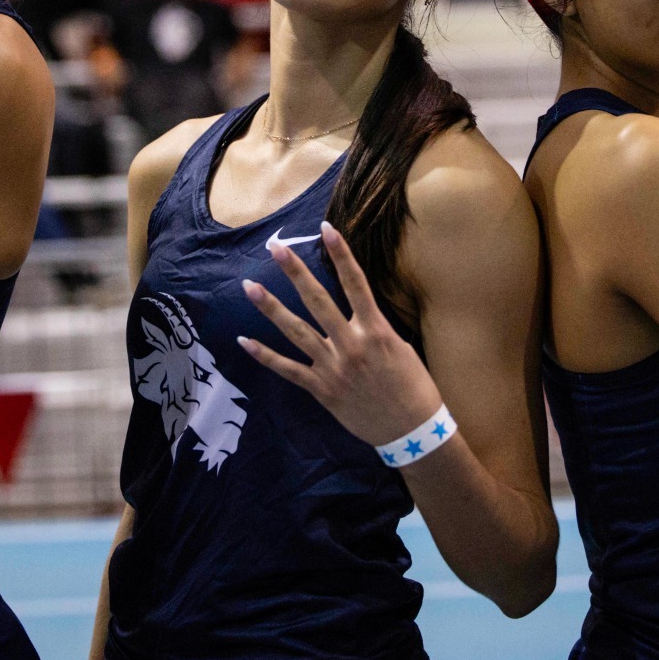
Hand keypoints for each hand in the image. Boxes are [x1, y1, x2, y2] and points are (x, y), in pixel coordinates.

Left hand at [238, 222, 442, 446]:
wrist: (411, 431)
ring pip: (295, 331)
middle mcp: (350, 345)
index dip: (341, 254)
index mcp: (375, 331)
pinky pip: (288, 369)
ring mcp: (332, 367)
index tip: (326, 228)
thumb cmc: (414, 387)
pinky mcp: (321, 388)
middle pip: (317, 300)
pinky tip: (244, 341)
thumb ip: (375, 327)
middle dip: (295, 272)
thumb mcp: (402, 348)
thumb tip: (360, 310)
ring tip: (249, 286)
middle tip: (275, 248)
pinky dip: (265, 356)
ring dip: (271, 307)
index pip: (356, 283)